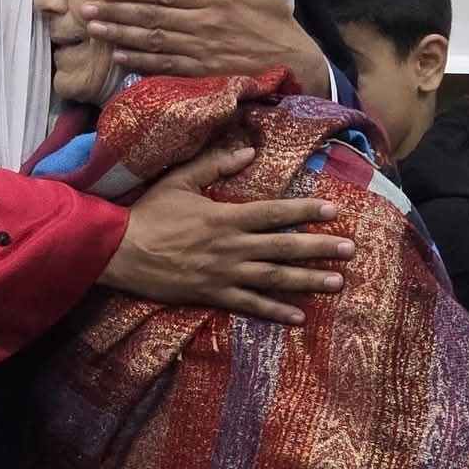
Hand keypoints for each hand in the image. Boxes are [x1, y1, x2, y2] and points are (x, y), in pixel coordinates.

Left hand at [82, 0, 331, 96]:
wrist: (297, 66)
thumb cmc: (278, 25)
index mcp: (216, 0)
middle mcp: (203, 25)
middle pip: (152, 18)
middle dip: (116, 14)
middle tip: (86, 11)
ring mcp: (201, 53)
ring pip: (153, 43)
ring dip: (120, 37)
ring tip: (93, 32)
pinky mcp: (202, 76)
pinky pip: (165, 68)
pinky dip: (140, 64)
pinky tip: (119, 58)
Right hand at [101, 143, 355, 324]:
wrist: (119, 251)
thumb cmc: (149, 214)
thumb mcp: (179, 181)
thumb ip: (214, 165)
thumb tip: (248, 152)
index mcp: (226, 216)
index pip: (274, 212)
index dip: (305, 209)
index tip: (334, 210)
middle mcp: (231, 246)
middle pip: (283, 246)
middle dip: (319, 248)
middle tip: (349, 250)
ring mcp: (224, 273)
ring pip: (274, 277)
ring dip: (308, 280)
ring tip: (336, 282)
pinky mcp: (213, 294)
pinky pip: (250, 304)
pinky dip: (275, 311)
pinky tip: (298, 316)